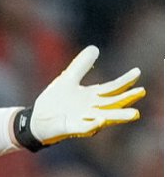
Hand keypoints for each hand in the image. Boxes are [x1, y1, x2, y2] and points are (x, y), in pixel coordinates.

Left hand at [15, 46, 143, 149]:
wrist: (35, 119)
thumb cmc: (54, 102)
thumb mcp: (68, 79)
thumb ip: (81, 65)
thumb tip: (95, 48)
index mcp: (91, 98)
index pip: (111, 89)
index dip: (124, 81)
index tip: (137, 72)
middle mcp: (90, 110)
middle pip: (112, 104)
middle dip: (126, 99)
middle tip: (141, 91)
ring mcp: (81, 120)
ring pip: (103, 118)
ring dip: (118, 116)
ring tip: (134, 114)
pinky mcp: (70, 128)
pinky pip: (83, 128)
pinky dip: (92, 125)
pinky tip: (100, 121)